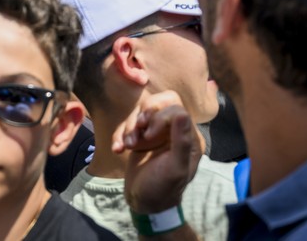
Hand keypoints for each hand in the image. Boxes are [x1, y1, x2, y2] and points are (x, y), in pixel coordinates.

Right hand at [112, 91, 201, 214]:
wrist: (144, 204)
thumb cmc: (163, 188)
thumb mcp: (175, 168)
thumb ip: (181, 141)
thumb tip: (183, 114)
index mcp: (188, 136)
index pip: (174, 107)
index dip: (159, 116)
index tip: (148, 135)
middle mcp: (173, 131)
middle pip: (158, 103)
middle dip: (143, 115)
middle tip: (137, 131)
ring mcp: (156, 133)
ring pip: (140, 113)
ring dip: (130, 128)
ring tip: (126, 146)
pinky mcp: (141, 138)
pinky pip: (128, 126)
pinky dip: (120, 135)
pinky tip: (117, 149)